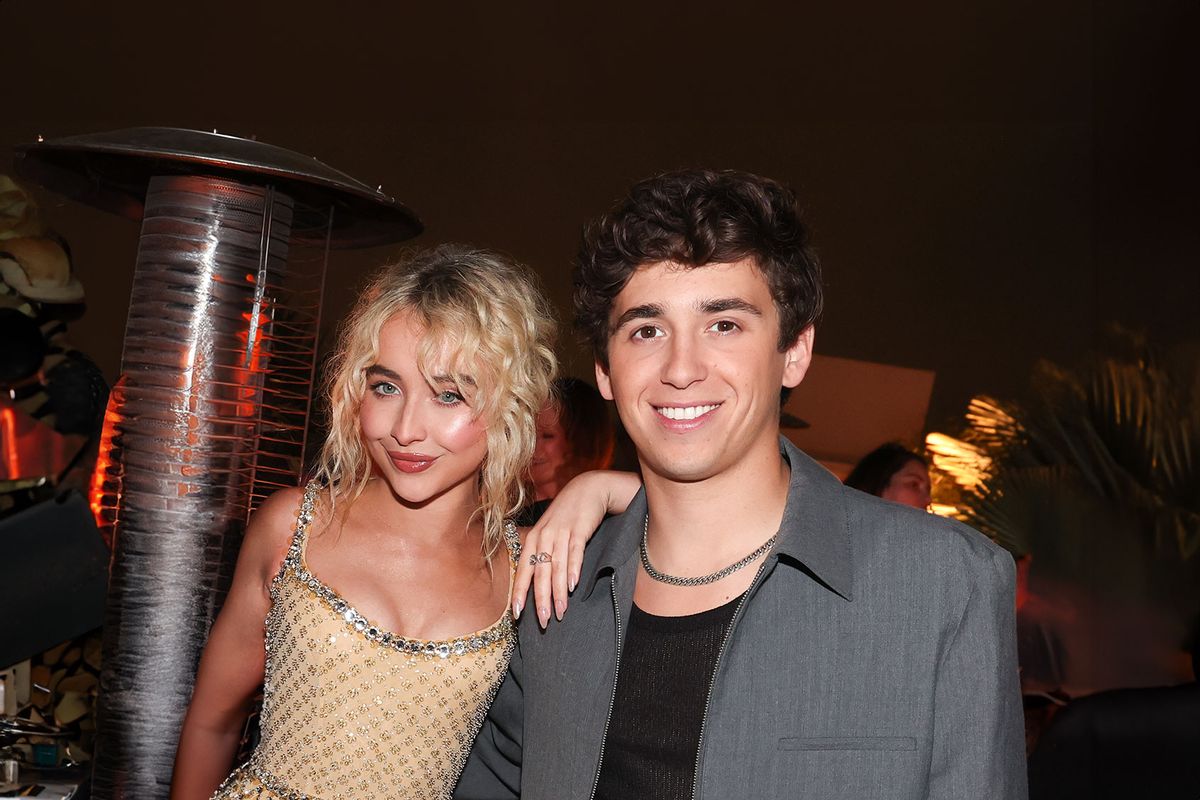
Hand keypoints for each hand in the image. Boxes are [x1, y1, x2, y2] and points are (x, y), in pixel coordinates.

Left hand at [513, 470, 640, 628]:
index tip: (517, 615)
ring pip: (556, 567)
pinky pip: (574, 552)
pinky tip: (573, 585)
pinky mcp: (579, 529)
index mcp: (533, 539)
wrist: (588, 489)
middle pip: (540, 573)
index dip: (520, 592)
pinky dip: (573, 569)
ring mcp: (560, 532)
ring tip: (560, 612)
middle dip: (540, 599)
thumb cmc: (567, 515)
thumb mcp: (550, 532)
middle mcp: (543, 536)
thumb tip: (537, 583)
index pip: (523, 570)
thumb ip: (543, 554)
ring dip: (558, 592)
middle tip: (542, 621)